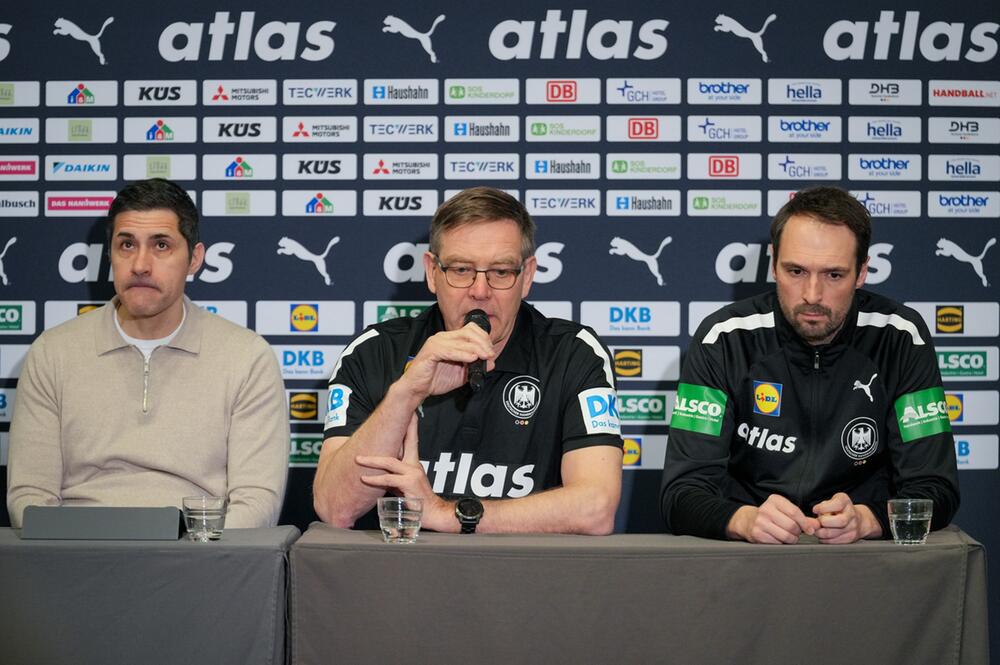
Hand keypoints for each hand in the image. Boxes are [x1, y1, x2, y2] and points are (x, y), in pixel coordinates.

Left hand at [356, 414, 450, 529]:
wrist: (433, 513)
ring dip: (372, 460)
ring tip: (358, 459)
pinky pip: (388, 479)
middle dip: (402, 428)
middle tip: (389, 416)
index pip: (411, 440)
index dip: (410, 426)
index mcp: (413, 463)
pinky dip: (375, 479)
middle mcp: (414, 465)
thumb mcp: (403, 484)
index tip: (410, 413)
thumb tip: (377, 473)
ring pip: (390, 462)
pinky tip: (365, 478)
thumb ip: (392, 476)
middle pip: (407, 442)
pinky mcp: (409, 484)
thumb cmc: (417, 501)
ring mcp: (412, 473)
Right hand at [397, 324, 494, 398]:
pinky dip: (462, 354)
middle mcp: (442, 338)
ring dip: (476, 348)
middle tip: (490, 355)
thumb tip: (492, 362)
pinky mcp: (430, 352)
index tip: (491, 352)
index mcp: (449, 339)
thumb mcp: (461, 374)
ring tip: (485, 357)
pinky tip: (472, 358)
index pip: (471, 330)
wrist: (416, 389)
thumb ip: (475, 367)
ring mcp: (436, 343)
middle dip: (483, 343)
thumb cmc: (435, 380)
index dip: (484, 339)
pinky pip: (449, 350)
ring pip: (461, 340)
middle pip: (468, 332)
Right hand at [727, 494, 820, 543]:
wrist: (748, 521)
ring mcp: (760, 522)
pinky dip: (782, 543)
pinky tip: (779, 539)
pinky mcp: (757, 534)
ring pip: (786, 536)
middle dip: (798, 532)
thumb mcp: (785, 511)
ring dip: (792, 539)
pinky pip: (778, 543)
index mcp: (774, 500)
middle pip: (792, 525)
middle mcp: (765, 509)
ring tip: (789, 536)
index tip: (810, 529)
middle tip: (796, 533)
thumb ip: (802, 518)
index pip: (795, 512)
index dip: (805, 523)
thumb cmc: (771, 516)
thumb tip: (817, 525)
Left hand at [812, 493, 881, 543]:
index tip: (815, 510)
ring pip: (835, 534)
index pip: (838, 504)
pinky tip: (823, 534)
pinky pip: (834, 541)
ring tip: (818, 529)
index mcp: (845, 501)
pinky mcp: (850, 538)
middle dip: (825, 522)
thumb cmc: (838, 509)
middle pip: (840, 521)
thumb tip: (813, 518)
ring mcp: (853, 527)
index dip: (824, 508)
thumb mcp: (830, 502)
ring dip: (822, 532)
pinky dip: (825, 539)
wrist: (857, 519)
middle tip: (818, 521)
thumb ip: (822, 507)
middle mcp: (851, 514)